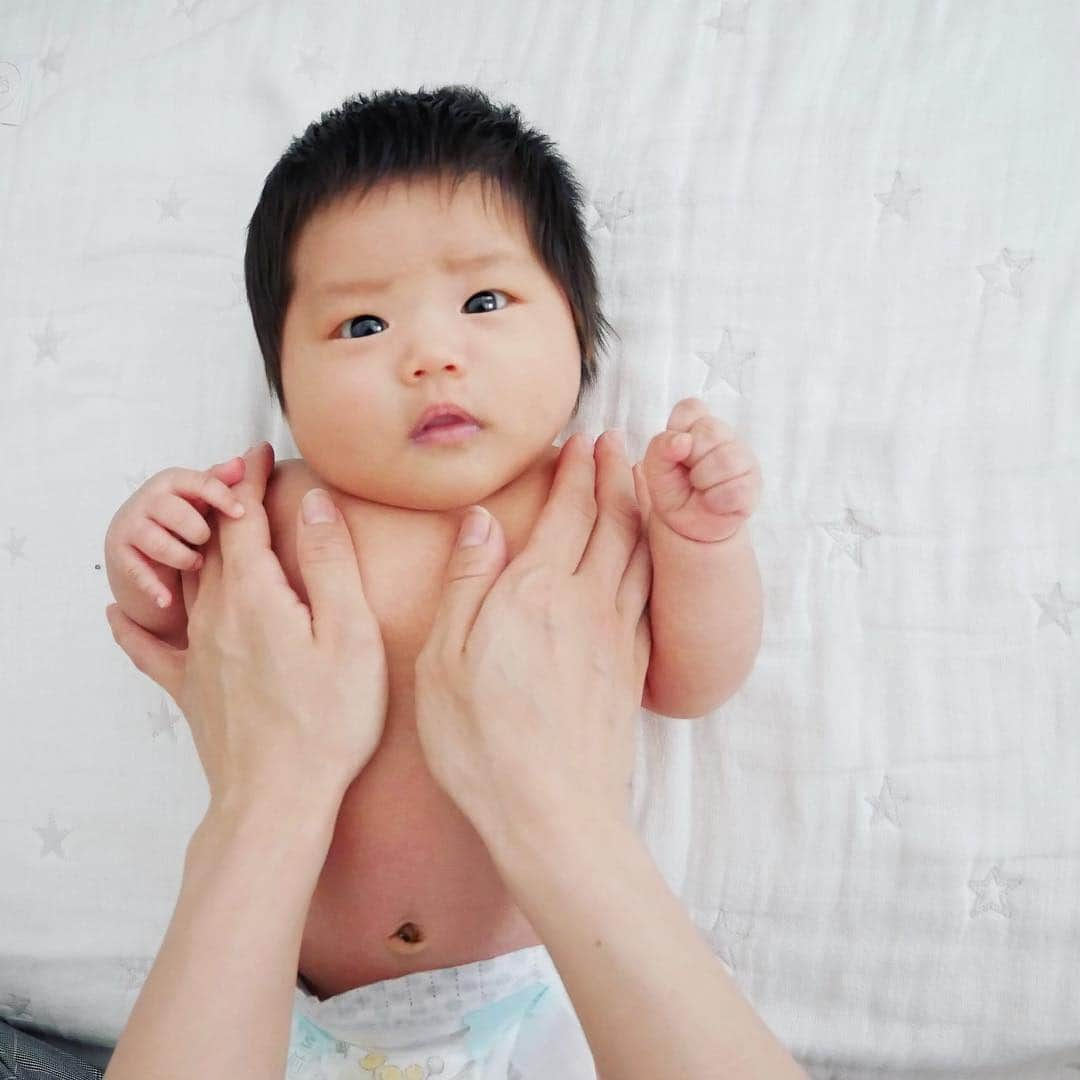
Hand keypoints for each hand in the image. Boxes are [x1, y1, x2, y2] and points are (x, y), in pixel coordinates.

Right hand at [104, 457, 248, 610]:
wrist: (145, 554)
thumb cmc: (184, 522)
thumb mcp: (204, 501)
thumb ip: (223, 481)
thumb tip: (247, 460)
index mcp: (172, 481)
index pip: (198, 482)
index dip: (221, 497)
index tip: (241, 514)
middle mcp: (147, 500)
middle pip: (176, 512)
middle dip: (197, 532)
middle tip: (206, 544)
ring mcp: (129, 527)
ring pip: (157, 542)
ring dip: (182, 557)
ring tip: (194, 564)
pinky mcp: (119, 556)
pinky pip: (136, 571)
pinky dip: (154, 587)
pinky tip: (167, 598)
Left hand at [105, 443, 388, 811]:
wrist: (278, 798)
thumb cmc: (327, 721)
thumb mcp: (350, 634)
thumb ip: (330, 563)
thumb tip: (315, 506)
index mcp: (255, 596)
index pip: (244, 520)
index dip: (251, 483)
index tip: (259, 456)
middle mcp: (215, 617)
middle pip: (209, 544)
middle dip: (223, 507)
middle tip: (236, 481)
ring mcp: (197, 654)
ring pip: (186, 583)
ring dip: (195, 548)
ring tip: (208, 528)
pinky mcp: (192, 690)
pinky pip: (151, 645)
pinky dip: (136, 622)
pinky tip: (119, 615)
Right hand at [412, 430, 652, 849]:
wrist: (553, 814)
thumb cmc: (483, 743)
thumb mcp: (445, 660)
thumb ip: (468, 583)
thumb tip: (482, 523)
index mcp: (534, 594)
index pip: (567, 514)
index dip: (577, 473)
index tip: (583, 441)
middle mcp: (584, 605)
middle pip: (611, 524)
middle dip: (615, 476)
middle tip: (618, 443)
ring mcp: (615, 639)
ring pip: (638, 556)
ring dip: (639, 512)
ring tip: (639, 483)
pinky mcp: (631, 672)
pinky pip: (649, 598)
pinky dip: (651, 563)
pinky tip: (648, 562)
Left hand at [639, 397, 762, 542]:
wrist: (688, 526)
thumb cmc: (673, 490)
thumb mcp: (655, 469)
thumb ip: (660, 448)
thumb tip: (682, 440)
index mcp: (699, 425)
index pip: (691, 407)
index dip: (678, 429)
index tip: (676, 452)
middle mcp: (726, 437)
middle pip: (710, 430)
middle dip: (691, 459)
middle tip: (689, 475)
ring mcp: (744, 459)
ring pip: (725, 459)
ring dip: (703, 481)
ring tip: (700, 489)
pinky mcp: (754, 486)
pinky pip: (734, 490)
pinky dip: (715, 501)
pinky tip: (712, 503)